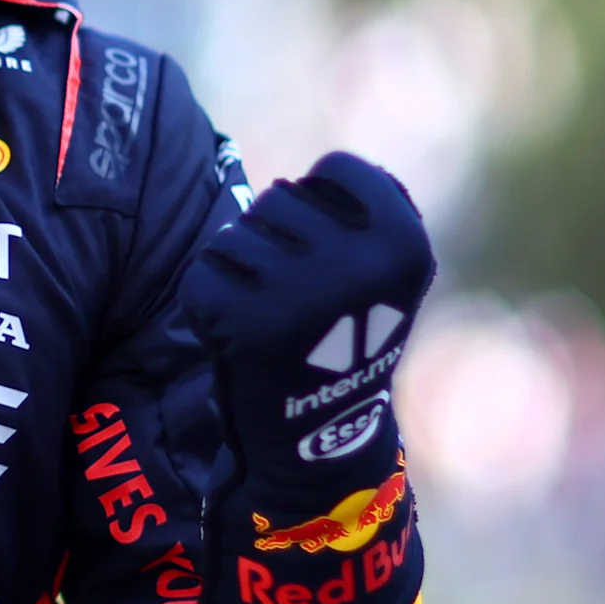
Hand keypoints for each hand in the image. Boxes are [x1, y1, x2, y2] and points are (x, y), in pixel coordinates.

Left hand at [177, 153, 434, 499]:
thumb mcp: (385, 269)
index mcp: (403, 241)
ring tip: (271, 319)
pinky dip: (208, 304)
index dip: (322, 205)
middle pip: (277, 198)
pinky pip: (201, 277)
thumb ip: (366, 207)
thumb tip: (327, 169)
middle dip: (274, 240)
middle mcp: (358, 263)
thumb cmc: (349, 335)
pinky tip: (240, 339)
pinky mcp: (245, 323)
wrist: (321, 435)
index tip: (332, 252)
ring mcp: (300, 293)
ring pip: (235, 235)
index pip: (336, 168)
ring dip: (239, 271)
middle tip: (297, 300)